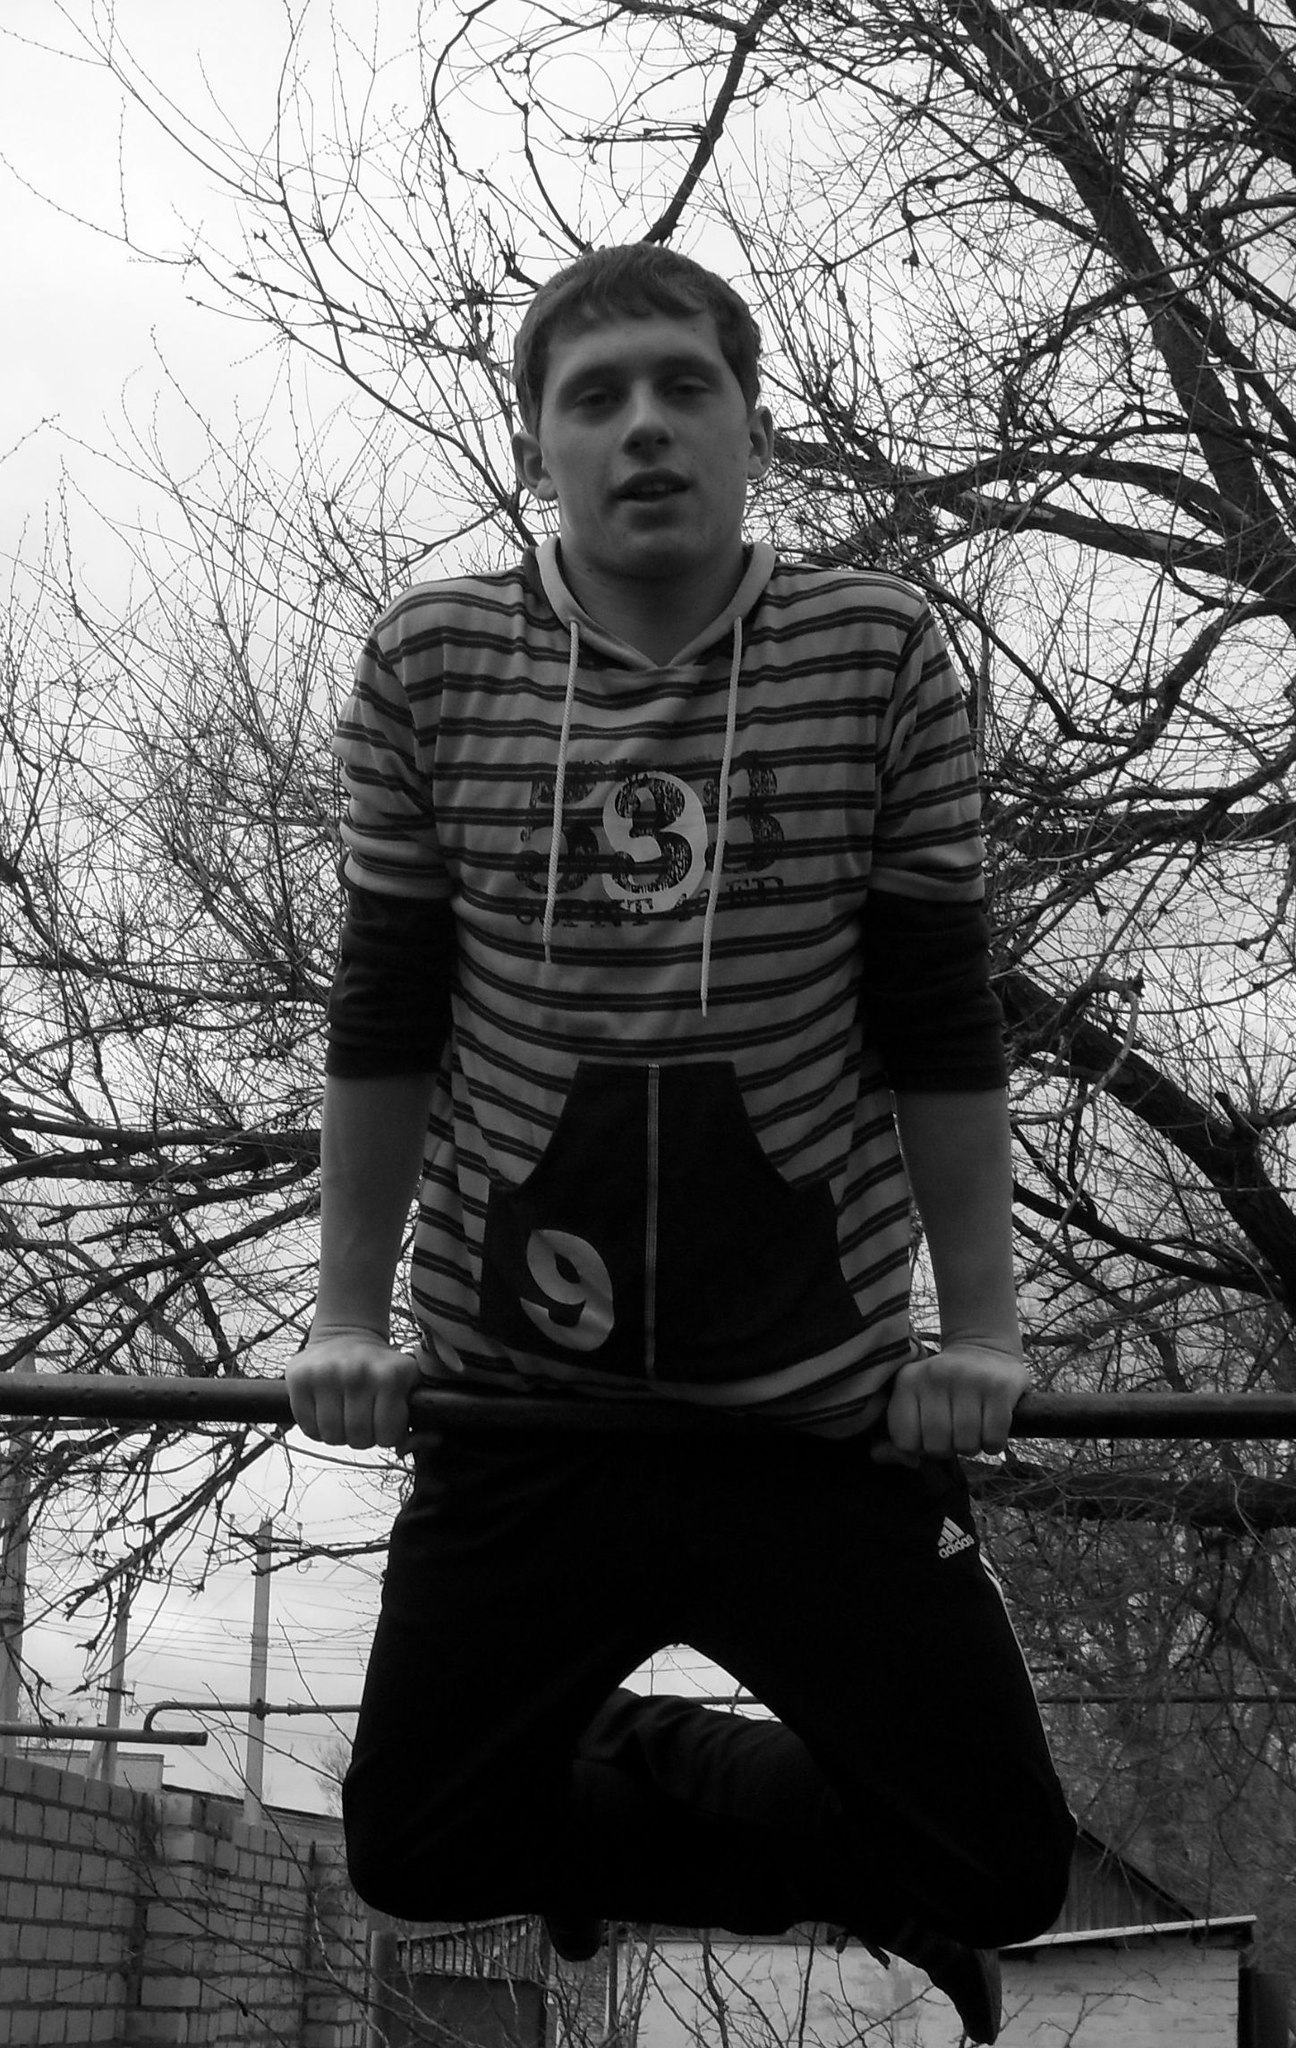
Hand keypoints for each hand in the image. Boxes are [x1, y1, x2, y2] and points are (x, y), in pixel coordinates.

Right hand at [287, 1327, 422, 1449]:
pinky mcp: (299, 1377)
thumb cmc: (380, 1369)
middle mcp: (358, 1372)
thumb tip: (434, 1440)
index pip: (388, 1437)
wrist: (346, 1334)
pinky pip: (308, 1428)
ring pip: (331, 1437)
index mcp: (390, 1375)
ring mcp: (326, 1373)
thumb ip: (419, 1420)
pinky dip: (316, 1428)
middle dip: (362, 1436)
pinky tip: (325, 1409)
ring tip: (343, 1413)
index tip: (383, 1420)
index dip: (385, 1435)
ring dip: (338, 1434)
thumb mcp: (407, 1386)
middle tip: (361, 1418)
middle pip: (358, 1440)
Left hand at [873, 1342, 1028, 1462]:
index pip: (905, 1441)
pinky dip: (993, 1445)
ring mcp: (969, 1380)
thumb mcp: (916, 1401)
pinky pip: (993, 1440)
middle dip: (948, 1449)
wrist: (986, 1350)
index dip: (919, 1448)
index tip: (929, 1434)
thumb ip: (899, 1434)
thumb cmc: (946, 1389)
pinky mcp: (999, 1388)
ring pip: (966, 1445)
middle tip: (954, 1432)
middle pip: (936, 1446)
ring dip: (972, 1447)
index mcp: (908, 1380)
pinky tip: (991, 1429)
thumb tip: (886, 1457)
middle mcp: (935, 1376)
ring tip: (973, 1428)